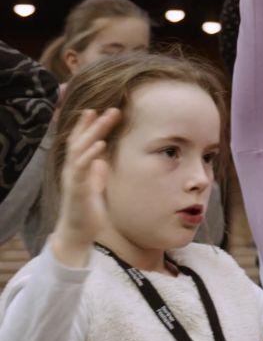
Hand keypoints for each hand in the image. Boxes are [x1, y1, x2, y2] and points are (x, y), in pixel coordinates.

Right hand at [50, 109, 120, 266]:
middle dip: (95, 123)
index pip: (80, 142)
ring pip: (81, 149)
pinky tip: (100, 144)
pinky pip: (82, 168)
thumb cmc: (86, 209)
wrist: (78, 232)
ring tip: (107, 117)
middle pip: (81, 140)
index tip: (97, 110)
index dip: (87, 126)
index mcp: (77, 168)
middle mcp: (72, 169)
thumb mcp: (94, 186)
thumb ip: (96, 172)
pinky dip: (91, 154)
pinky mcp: (78, 188)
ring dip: (95, 132)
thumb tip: (101, 160)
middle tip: (111, 108)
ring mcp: (74, 177)